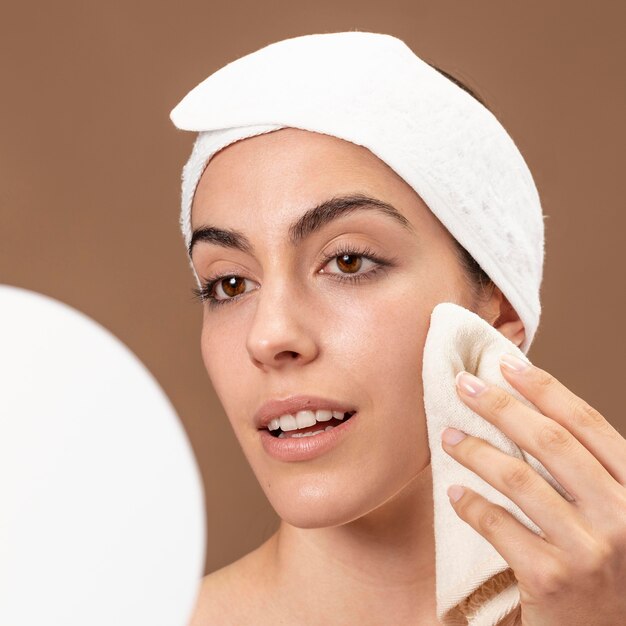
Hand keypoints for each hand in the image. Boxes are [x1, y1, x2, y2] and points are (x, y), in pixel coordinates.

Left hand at [440, 353, 625, 625]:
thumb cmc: (606, 569)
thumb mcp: (613, 514)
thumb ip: (585, 472)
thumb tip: (527, 410)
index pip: (587, 424)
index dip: (544, 389)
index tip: (507, 365)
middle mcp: (622, 517)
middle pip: (550, 442)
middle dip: (500, 406)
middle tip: (463, 386)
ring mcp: (589, 551)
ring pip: (518, 478)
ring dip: (475, 451)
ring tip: (448, 437)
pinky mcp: (553, 580)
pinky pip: (498, 525)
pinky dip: (470, 504)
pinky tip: (454, 494)